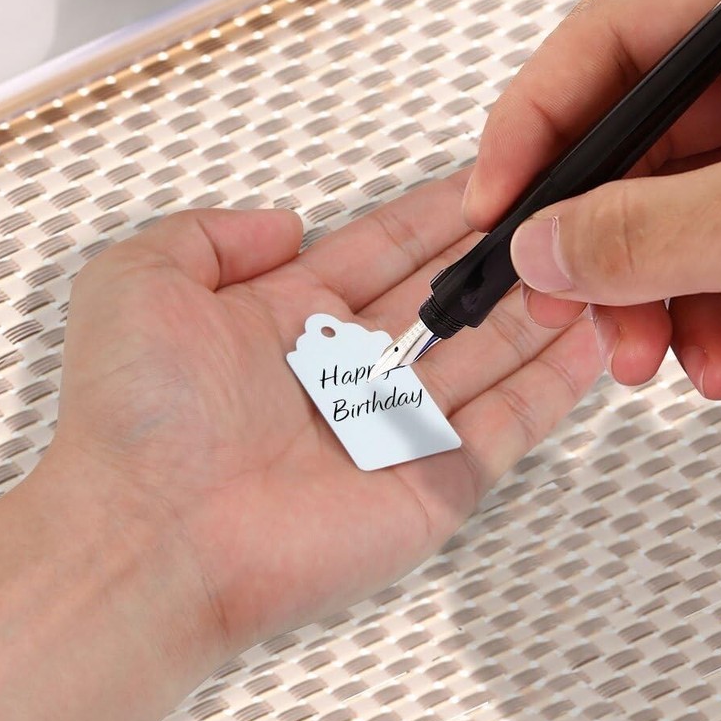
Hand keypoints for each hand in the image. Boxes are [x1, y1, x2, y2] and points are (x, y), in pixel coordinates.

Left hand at [0, 171, 599, 720]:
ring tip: (585, 262)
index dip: (436, 213)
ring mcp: (397, 426)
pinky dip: (556, 384)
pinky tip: (589, 340)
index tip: (484, 179)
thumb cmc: (130, 421)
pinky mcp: (433, 480)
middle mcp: (348, 371)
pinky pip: (511, 423)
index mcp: (291, 320)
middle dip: (499, 254)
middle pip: (447, 296)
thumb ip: (211, 232)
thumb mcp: (141, 278)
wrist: (146, 540)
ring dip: (538, 308)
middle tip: (552, 212)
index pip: (386, 248)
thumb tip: (283, 222)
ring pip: (490, 352)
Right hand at [464, 0, 720, 397]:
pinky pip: (705, 261)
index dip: (539, 118)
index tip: (499, 197)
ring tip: (647, 354)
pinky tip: (714, 358)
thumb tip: (541, 245)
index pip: (616, 40)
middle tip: (561, 296)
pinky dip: (693, 317)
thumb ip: (648, 232)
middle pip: (631, 144)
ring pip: (661, 216)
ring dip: (642, 295)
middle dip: (594, 237)